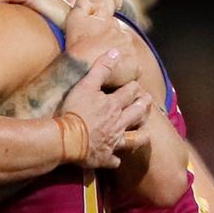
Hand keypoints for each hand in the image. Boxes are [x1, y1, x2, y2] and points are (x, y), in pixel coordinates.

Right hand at [59, 50, 150, 168]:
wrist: (67, 139)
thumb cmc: (74, 111)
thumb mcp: (86, 85)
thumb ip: (101, 69)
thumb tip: (115, 52)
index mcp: (113, 105)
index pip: (130, 93)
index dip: (134, 88)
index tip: (135, 86)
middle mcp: (118, 124)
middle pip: (137, 114)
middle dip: (143, 107)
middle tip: (146, 103)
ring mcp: (113, 142)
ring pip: (134, 139)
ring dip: (140, 136)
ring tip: (144, 134)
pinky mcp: (104, 157)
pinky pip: (114, 160)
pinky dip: (115, 159)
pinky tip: (116, 159)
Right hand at [64, 0, 138, 87]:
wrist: (82, 67)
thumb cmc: (77, 45)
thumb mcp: (74, 20)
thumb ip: (81, 6)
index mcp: (112, 25)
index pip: (112, 28)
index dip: (103, 37)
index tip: (96, 44)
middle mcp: (124, 36)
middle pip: (121, 42)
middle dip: (114, 48)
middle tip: (100, 58)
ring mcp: (130, 53)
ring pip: (127, 56)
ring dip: (120, 62)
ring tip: (107, 70)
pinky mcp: (134, 69)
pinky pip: (132, 72)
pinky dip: (125, 74)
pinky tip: (114, 77)